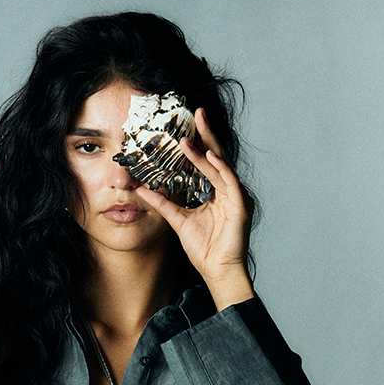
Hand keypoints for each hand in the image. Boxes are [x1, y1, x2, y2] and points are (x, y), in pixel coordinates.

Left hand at [136, 107, 255, 308]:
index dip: (199, 144)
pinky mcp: (241, 206)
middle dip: (207, 134)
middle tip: (197, 113)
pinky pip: (229, 181)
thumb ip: (163, 203)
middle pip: (218, 156)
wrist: (217, 271)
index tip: (186, 127)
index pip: (208, 162)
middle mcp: (228, 191)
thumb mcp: (178, 220)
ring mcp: (236, 197)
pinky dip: (219, 168)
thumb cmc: (205, 249)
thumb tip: (142, 189)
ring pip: (221, 166)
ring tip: (192, 134)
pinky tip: (209, 156)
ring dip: (207, 149)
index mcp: (217, 192)